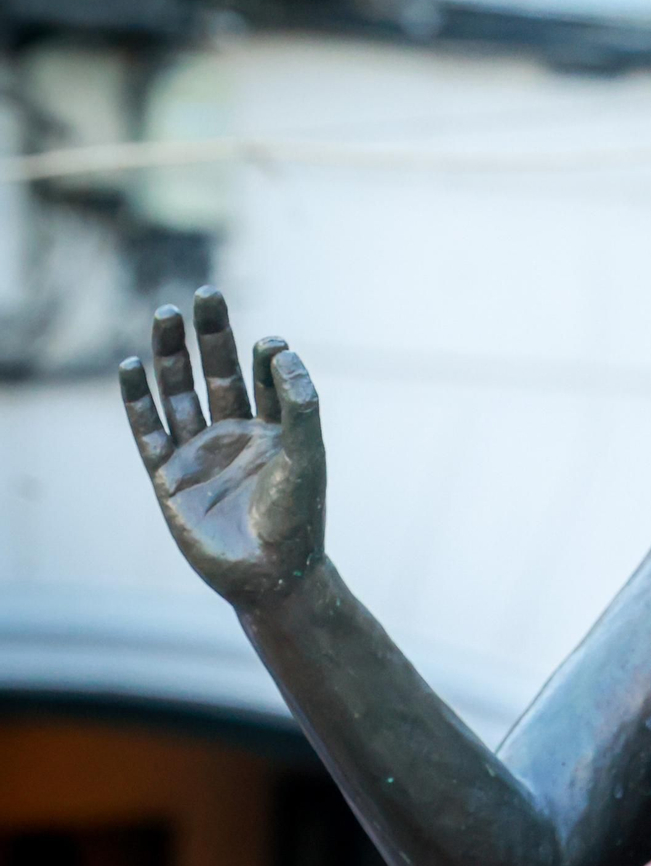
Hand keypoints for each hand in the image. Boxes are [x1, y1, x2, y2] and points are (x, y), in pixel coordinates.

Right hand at [120, 287, 325, 607]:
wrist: (270, 572)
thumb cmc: (297, 515)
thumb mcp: (305, 452)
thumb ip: (299, 401)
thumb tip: (279, 346)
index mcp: (273, 429)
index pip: (264, 378)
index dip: (266, 356)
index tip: (270, 344)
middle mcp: (235, 435)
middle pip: (218, 372)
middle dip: (212, 335)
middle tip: (208, 294)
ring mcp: (200, 453)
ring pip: (180, 392)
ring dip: (172, 355)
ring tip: (167, 313)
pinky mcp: (169, 475)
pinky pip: (148, 429)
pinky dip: (137, 399)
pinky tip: (131, 364)